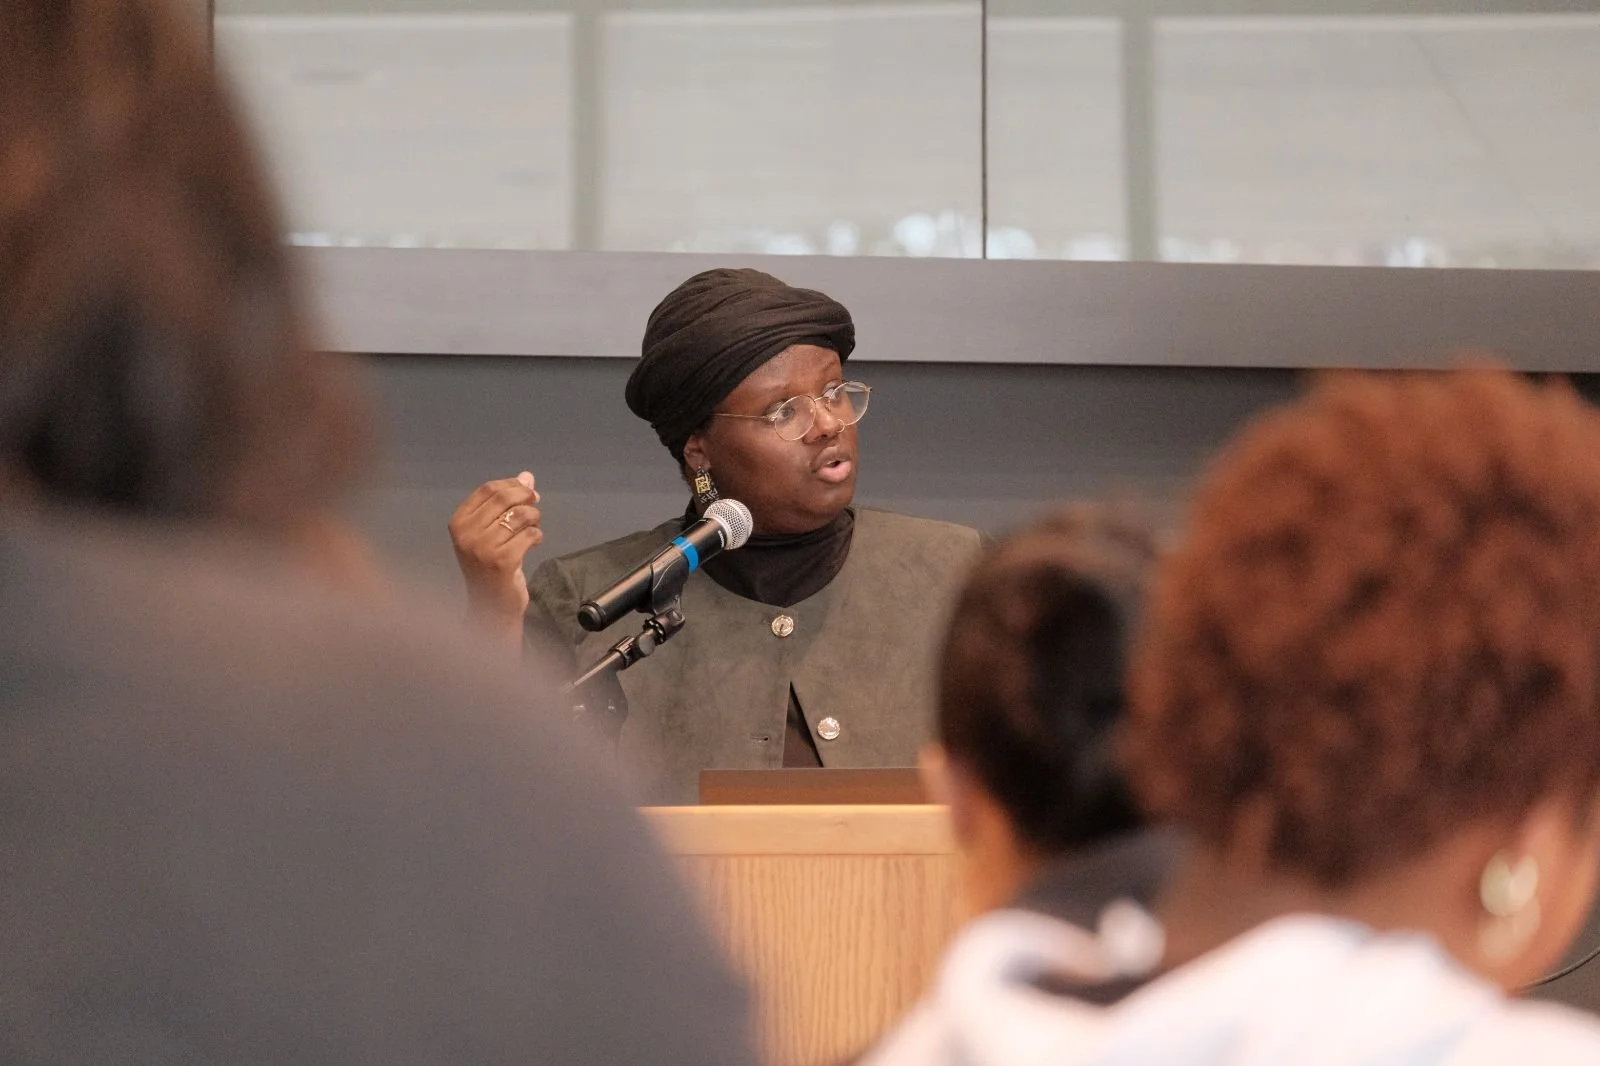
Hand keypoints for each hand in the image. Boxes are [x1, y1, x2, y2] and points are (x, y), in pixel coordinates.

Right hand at [448, 471, 542, 624]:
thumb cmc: (489, 566)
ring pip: (520, 516)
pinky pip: (530, 535)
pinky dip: (537, 536)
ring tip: (533, 528)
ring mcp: (483, 548)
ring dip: (534, 518)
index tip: (527, 489)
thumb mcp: (490, 532)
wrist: (490, 606)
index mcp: (459, 522)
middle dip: (526, 497)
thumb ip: (506, 504)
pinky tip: (533, 543)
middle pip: (504, 498)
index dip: (512, 485)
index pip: (488, 489)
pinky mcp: (503, 561)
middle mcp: (467, 533)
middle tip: (535, 503)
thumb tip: (527, 476)